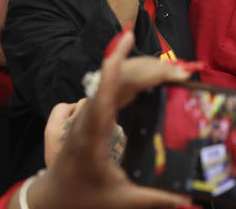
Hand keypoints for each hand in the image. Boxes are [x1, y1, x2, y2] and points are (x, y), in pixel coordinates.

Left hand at [26, 30, 190, 208]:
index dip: (115, 66)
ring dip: (142, 70)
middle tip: (179, 73)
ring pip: (114, 80)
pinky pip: (111, 87)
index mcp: (92, 136)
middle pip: (117, 81)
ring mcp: (87, 113)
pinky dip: (132, 76)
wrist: (50, 198)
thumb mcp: (118, 200)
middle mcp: (87, 118)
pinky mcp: (90, 112)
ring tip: (172, 72)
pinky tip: (149, 73)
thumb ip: (152, 198)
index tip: (125, 42)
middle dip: (148, 70)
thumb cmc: (81, 198)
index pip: (104, 94)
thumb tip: (185, 200)